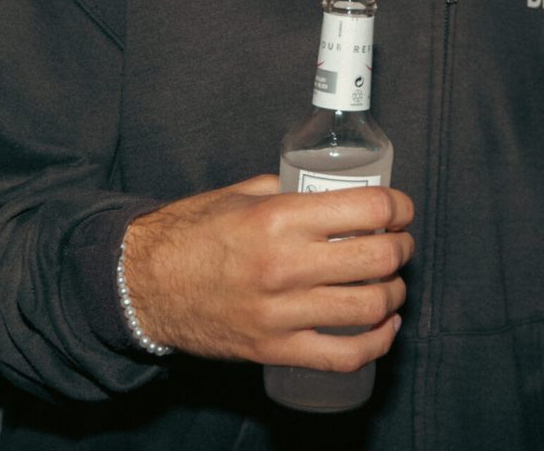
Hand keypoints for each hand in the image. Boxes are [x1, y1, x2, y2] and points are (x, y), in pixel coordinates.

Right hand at [122, 175, 413, 369]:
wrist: (142, 285)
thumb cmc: (189, 234)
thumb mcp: (239, 194)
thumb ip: (287, 189)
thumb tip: (330, 187)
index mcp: (278, 218)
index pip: (368, 208)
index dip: (398, 207)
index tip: (400, 210)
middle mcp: (285, 265)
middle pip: (379, 259)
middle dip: (401, 249)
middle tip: (398, 244)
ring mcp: (281, 312)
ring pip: (369, 308)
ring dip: (394, 294)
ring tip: (391, 284)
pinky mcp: (274, 349)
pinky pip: (343, 355)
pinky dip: (377, 343)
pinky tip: (384, 327)